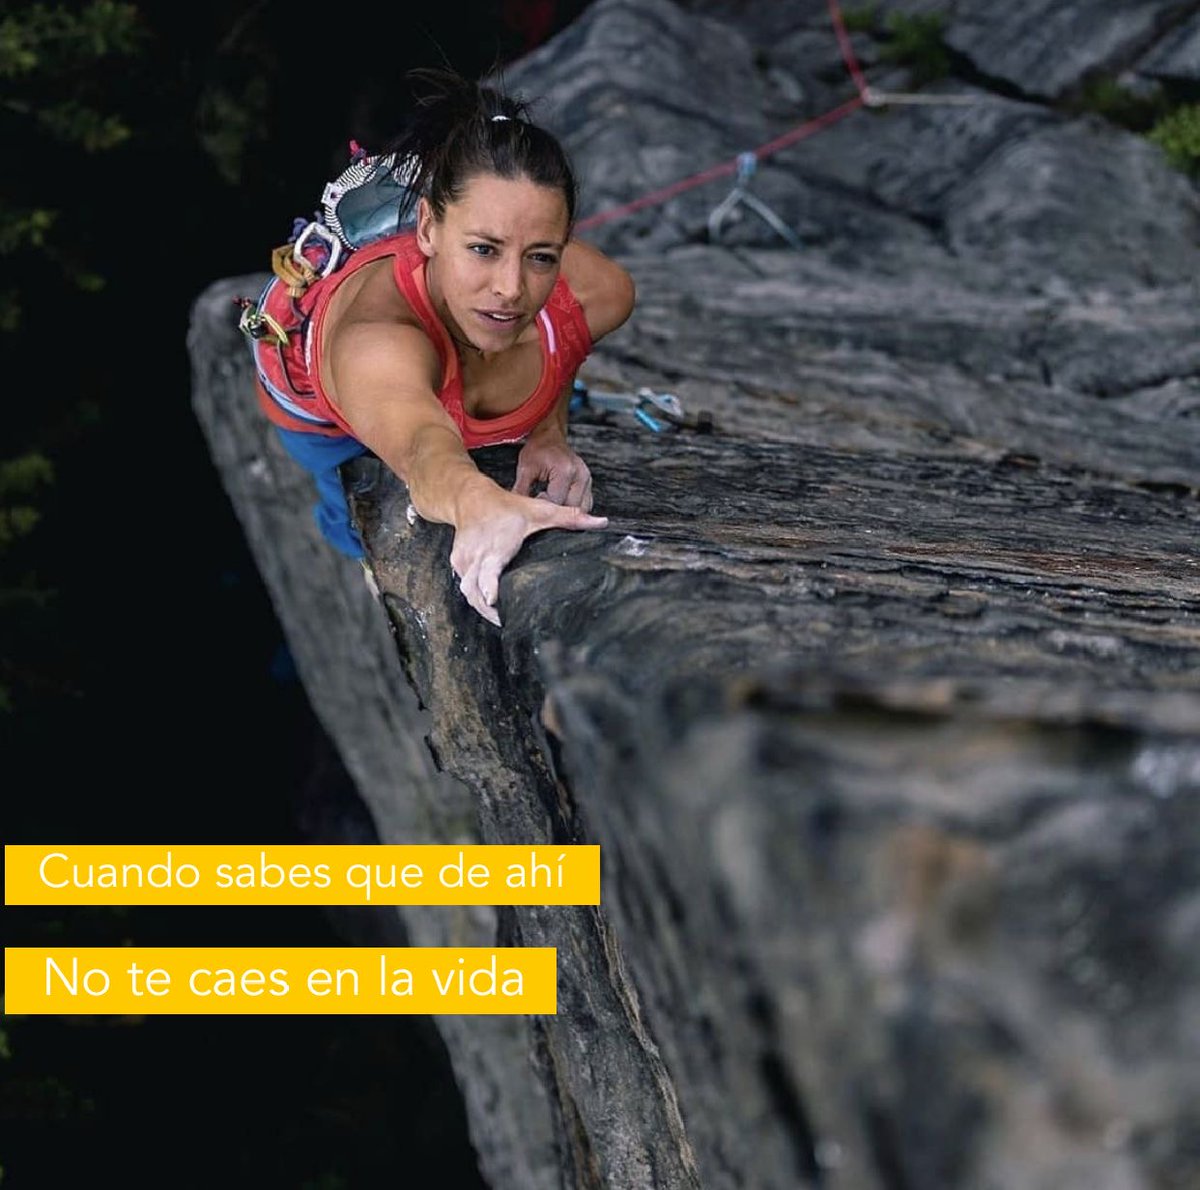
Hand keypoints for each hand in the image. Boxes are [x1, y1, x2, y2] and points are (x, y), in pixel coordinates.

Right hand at [450, 489, 606, 626]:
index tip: (494, 601)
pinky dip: (475, 598)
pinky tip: (489, 607)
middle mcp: (476, 555)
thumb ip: (570, 517)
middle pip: (474, 590)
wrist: (470, 498)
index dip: (488, 588)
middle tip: (505, 621)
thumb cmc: (506, 506)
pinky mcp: (457, 564)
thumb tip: (601, 522)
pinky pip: (464, 586)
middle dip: (487, 610)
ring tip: (499, 618)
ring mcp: (464, 561)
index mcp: (496, 546)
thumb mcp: (539, 510)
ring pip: (467, 592)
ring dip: (481, 607)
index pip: (487, 571)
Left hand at [512, 432, 593, 509]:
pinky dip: (572, 505)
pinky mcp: (588, 483)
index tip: (536, 498)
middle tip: (542, 499)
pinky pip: (584, 503)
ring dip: (566, 509)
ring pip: (581, 509)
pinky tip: (560, 499)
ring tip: (551, 499)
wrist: (550, 437)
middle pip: (570, 508)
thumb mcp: (525, 469)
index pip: (556, 502)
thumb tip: (517, 509)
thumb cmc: (538, 449)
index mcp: (565, 472)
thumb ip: (521, 490)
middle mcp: (580, 476)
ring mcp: (586, 479)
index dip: (544, 507)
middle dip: (556, 510)